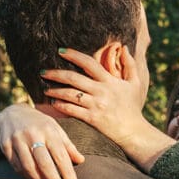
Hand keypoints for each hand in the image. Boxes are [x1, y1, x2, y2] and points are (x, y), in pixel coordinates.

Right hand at [0, 104, 84, 178]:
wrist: (12, 113)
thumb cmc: (40, 124)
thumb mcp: (55, 129)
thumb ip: (68, 145)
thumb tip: (81, 160)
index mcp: (48, 130)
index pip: (60, 154)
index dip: (67, 172)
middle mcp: (32, 134)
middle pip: (44, 163)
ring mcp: (17, 140)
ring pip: (28, 166)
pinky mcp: (6, 146)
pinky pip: (17, 166)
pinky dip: (26, 176)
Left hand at [41, 48, 174, 170]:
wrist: (134, 131)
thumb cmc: (133, 107)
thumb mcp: (135, 84)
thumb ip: (130, 65)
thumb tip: (125, 47)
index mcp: (109, 81)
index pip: (89, 63)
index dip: (73, 55)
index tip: (61, 51)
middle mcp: (101, 91)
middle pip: (73, 78)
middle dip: (56, 74)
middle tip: (43, 71)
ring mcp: (95, 105)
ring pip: (69, 94)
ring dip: (55, 91)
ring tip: (45, 89)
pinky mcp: (91, 118)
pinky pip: (71, 110)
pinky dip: (60, 106)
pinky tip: (53, 103)